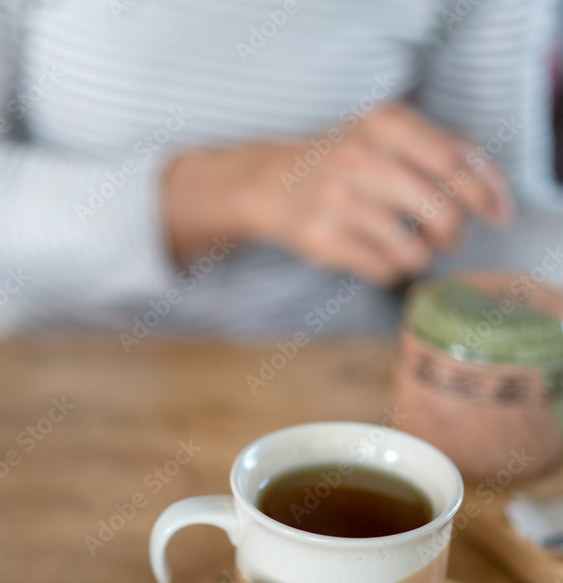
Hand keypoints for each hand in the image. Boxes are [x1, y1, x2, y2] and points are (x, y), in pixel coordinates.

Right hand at [165, 102, 512, 285]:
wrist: (273, 183)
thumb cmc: (349, 161)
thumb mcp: (391, 135)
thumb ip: (445, 149)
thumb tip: (496, 195)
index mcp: (386, 123)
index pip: (455, 162)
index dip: (486, 193)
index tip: (498, 214)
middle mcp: (361, 157)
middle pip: (443, 213)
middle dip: (454, 233)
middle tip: (447, 235)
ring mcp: (339, 201)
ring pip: (415, 251)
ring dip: (423, 256)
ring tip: (412, 246)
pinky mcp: (324, 240)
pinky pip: (385, 271)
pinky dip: (394, 271)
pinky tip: (383, 257)